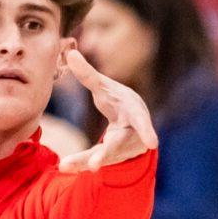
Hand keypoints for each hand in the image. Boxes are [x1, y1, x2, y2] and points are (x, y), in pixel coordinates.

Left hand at [57, 41, 157, 172]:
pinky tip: (64, 166)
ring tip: (65, 166)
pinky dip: (79, 163)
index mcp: (135, 114)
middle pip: (117, 146)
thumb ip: (88, 75)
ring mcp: (120, 149)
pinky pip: (93, 160)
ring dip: (84, 161)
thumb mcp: (105, 88)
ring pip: (102, 156)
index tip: (153, 143)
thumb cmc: (119, 103)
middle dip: (106, 155)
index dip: (147, 131)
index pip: (141, 122)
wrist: (133, 127)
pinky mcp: (109, 158)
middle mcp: (131, 135)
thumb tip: (69, 52)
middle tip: (94, 166)